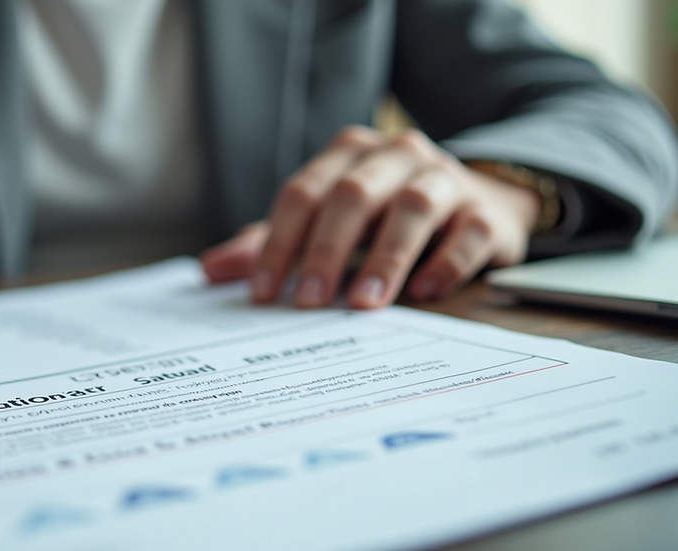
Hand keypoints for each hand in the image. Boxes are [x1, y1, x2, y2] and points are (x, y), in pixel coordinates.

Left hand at [202, 127, 540, 307]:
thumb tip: (209, 271)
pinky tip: (424, 292)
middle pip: (353, 194)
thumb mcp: (325, 225)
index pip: (303, 192)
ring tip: (363, 304)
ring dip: (385, 257)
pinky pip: (470, 231)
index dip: (279, 243)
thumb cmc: (384, 218)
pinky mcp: (488, 211)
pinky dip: (446, 262)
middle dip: (325, 250)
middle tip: (307, 302)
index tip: (263, 292)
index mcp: (349, 154)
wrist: (479, 203)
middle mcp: (397, 156)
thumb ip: (270, 244)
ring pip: (413, 206)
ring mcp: (446, 179)